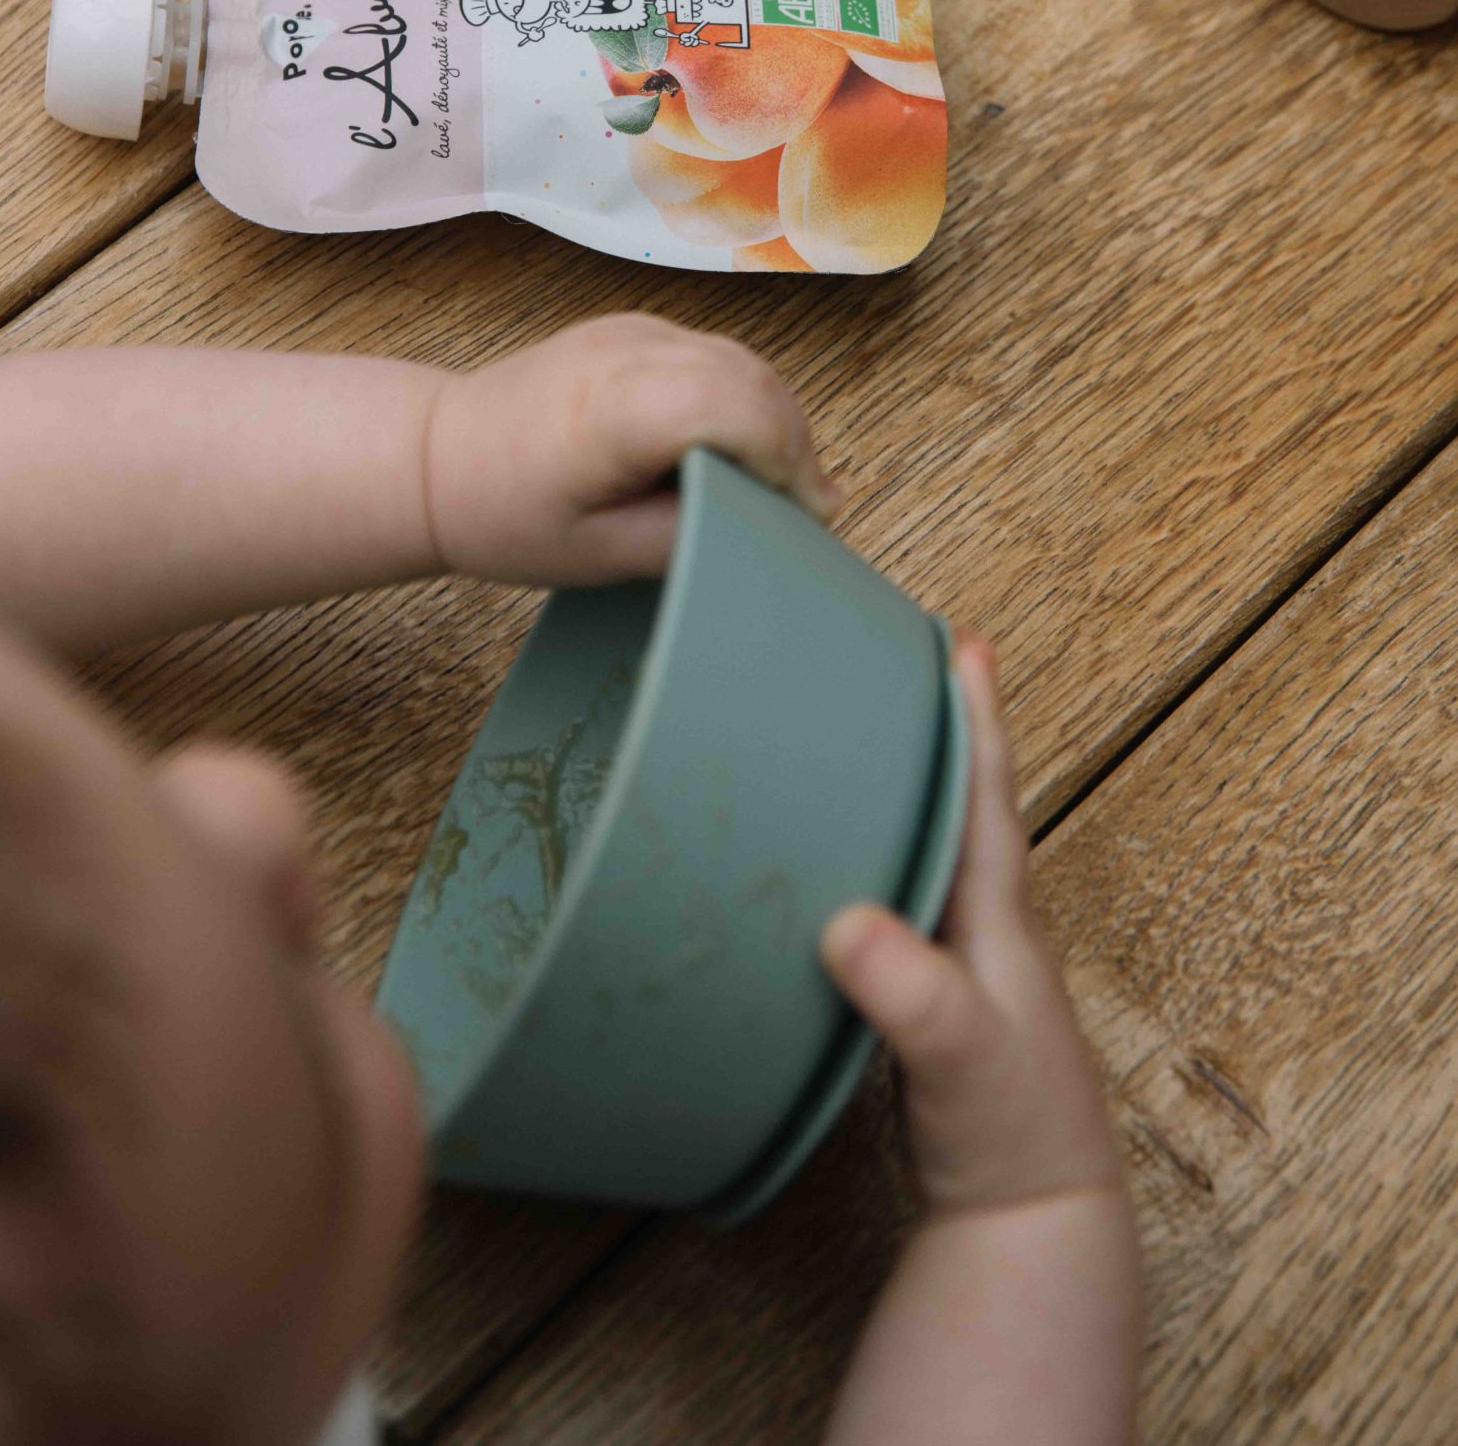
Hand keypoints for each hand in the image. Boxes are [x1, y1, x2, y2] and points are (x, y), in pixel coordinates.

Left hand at [423, 312, 839, 584]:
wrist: (439, 456)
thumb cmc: (507, 514)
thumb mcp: (601, 555)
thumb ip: (689, 534)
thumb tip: (767, 527)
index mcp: (615, 409)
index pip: (736, 408)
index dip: (783, 460)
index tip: (801, 516)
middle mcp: (630, 352)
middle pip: (752, 380)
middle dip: (793, 444)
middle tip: (804, 510)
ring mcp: (634, 330)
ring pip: (743, 361)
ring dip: (773, 418)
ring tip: (774, 485)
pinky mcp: (636, 329)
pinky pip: (714, 354)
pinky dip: (742, 397)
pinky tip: (734, 447)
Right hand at [821, 636, 1122, 1212]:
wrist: (1028, 1225)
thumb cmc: (1012, 1139)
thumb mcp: (960, 1058)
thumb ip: (912, 993)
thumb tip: (847, 924)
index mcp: (1001, 924)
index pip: (987, 801)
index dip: (976, 721)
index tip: (966, 641)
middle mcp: (987, 934)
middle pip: (962, 812)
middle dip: (939, 736)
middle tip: (907, 663)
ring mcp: (960, 972)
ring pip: (932, 860)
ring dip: (908, 799)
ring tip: (866, 744)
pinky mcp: (926, 1010)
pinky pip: (899, 910)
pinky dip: (875, 869)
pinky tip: (838, 874)